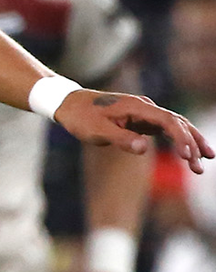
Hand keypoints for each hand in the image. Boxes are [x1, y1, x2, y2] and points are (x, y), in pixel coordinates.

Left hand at [56, 89, 213, 173]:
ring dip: (189, 142)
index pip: (168, 121)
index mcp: (136, 106)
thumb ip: (121, 138)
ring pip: (174, 125)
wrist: (68, 104)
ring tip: (203, 161)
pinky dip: (178, 139)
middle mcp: (144, 106)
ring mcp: (143, 112)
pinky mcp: (140, 119)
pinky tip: (187, 153)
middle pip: (177, 123)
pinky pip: (165, 128)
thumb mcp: (97, 130)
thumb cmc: (81, 117)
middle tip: (200, 167)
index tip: (187, 156)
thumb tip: (145, 147)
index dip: (181, 138)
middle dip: (192, 143)